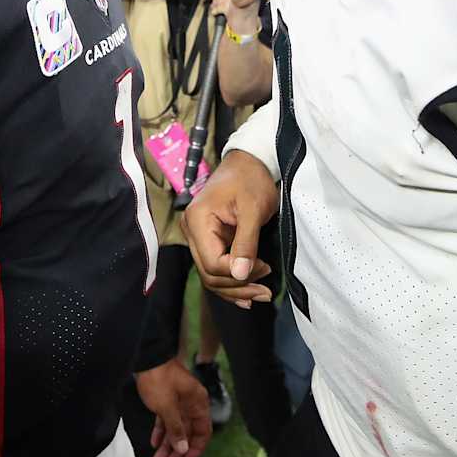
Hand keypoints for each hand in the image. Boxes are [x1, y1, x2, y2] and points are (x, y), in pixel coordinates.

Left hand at [133, 357, 210, 456]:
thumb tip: (183, 450)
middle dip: (177, 452)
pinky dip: (161, 432)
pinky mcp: (166, 400)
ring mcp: (178, 403)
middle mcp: (191, 405)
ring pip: (175, 429)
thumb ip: (176, 429)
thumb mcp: (167, 407)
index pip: (203, 433)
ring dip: (167, 445)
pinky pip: (166, 420)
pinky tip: (153, 443)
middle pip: (187, 434)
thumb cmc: (160, 381)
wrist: (146, 358)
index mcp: (198, 404)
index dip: (195, 450)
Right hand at [182, 150, 278, 308]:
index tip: (264, 268)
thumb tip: (240, 274)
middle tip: (265, 290)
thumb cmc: (251, 179)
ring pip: (211, 275)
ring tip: (261, 294)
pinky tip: (246, 293)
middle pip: (209, 273)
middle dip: (238, 286)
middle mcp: (192, 230)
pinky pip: (216, 266)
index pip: (212, 262)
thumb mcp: (253, 209)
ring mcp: (198, 236)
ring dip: (236, 288)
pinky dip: (231, 280)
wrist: (249, 162)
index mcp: (198, 220)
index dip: (236, 273)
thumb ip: (246, 242)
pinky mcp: (208, 240)